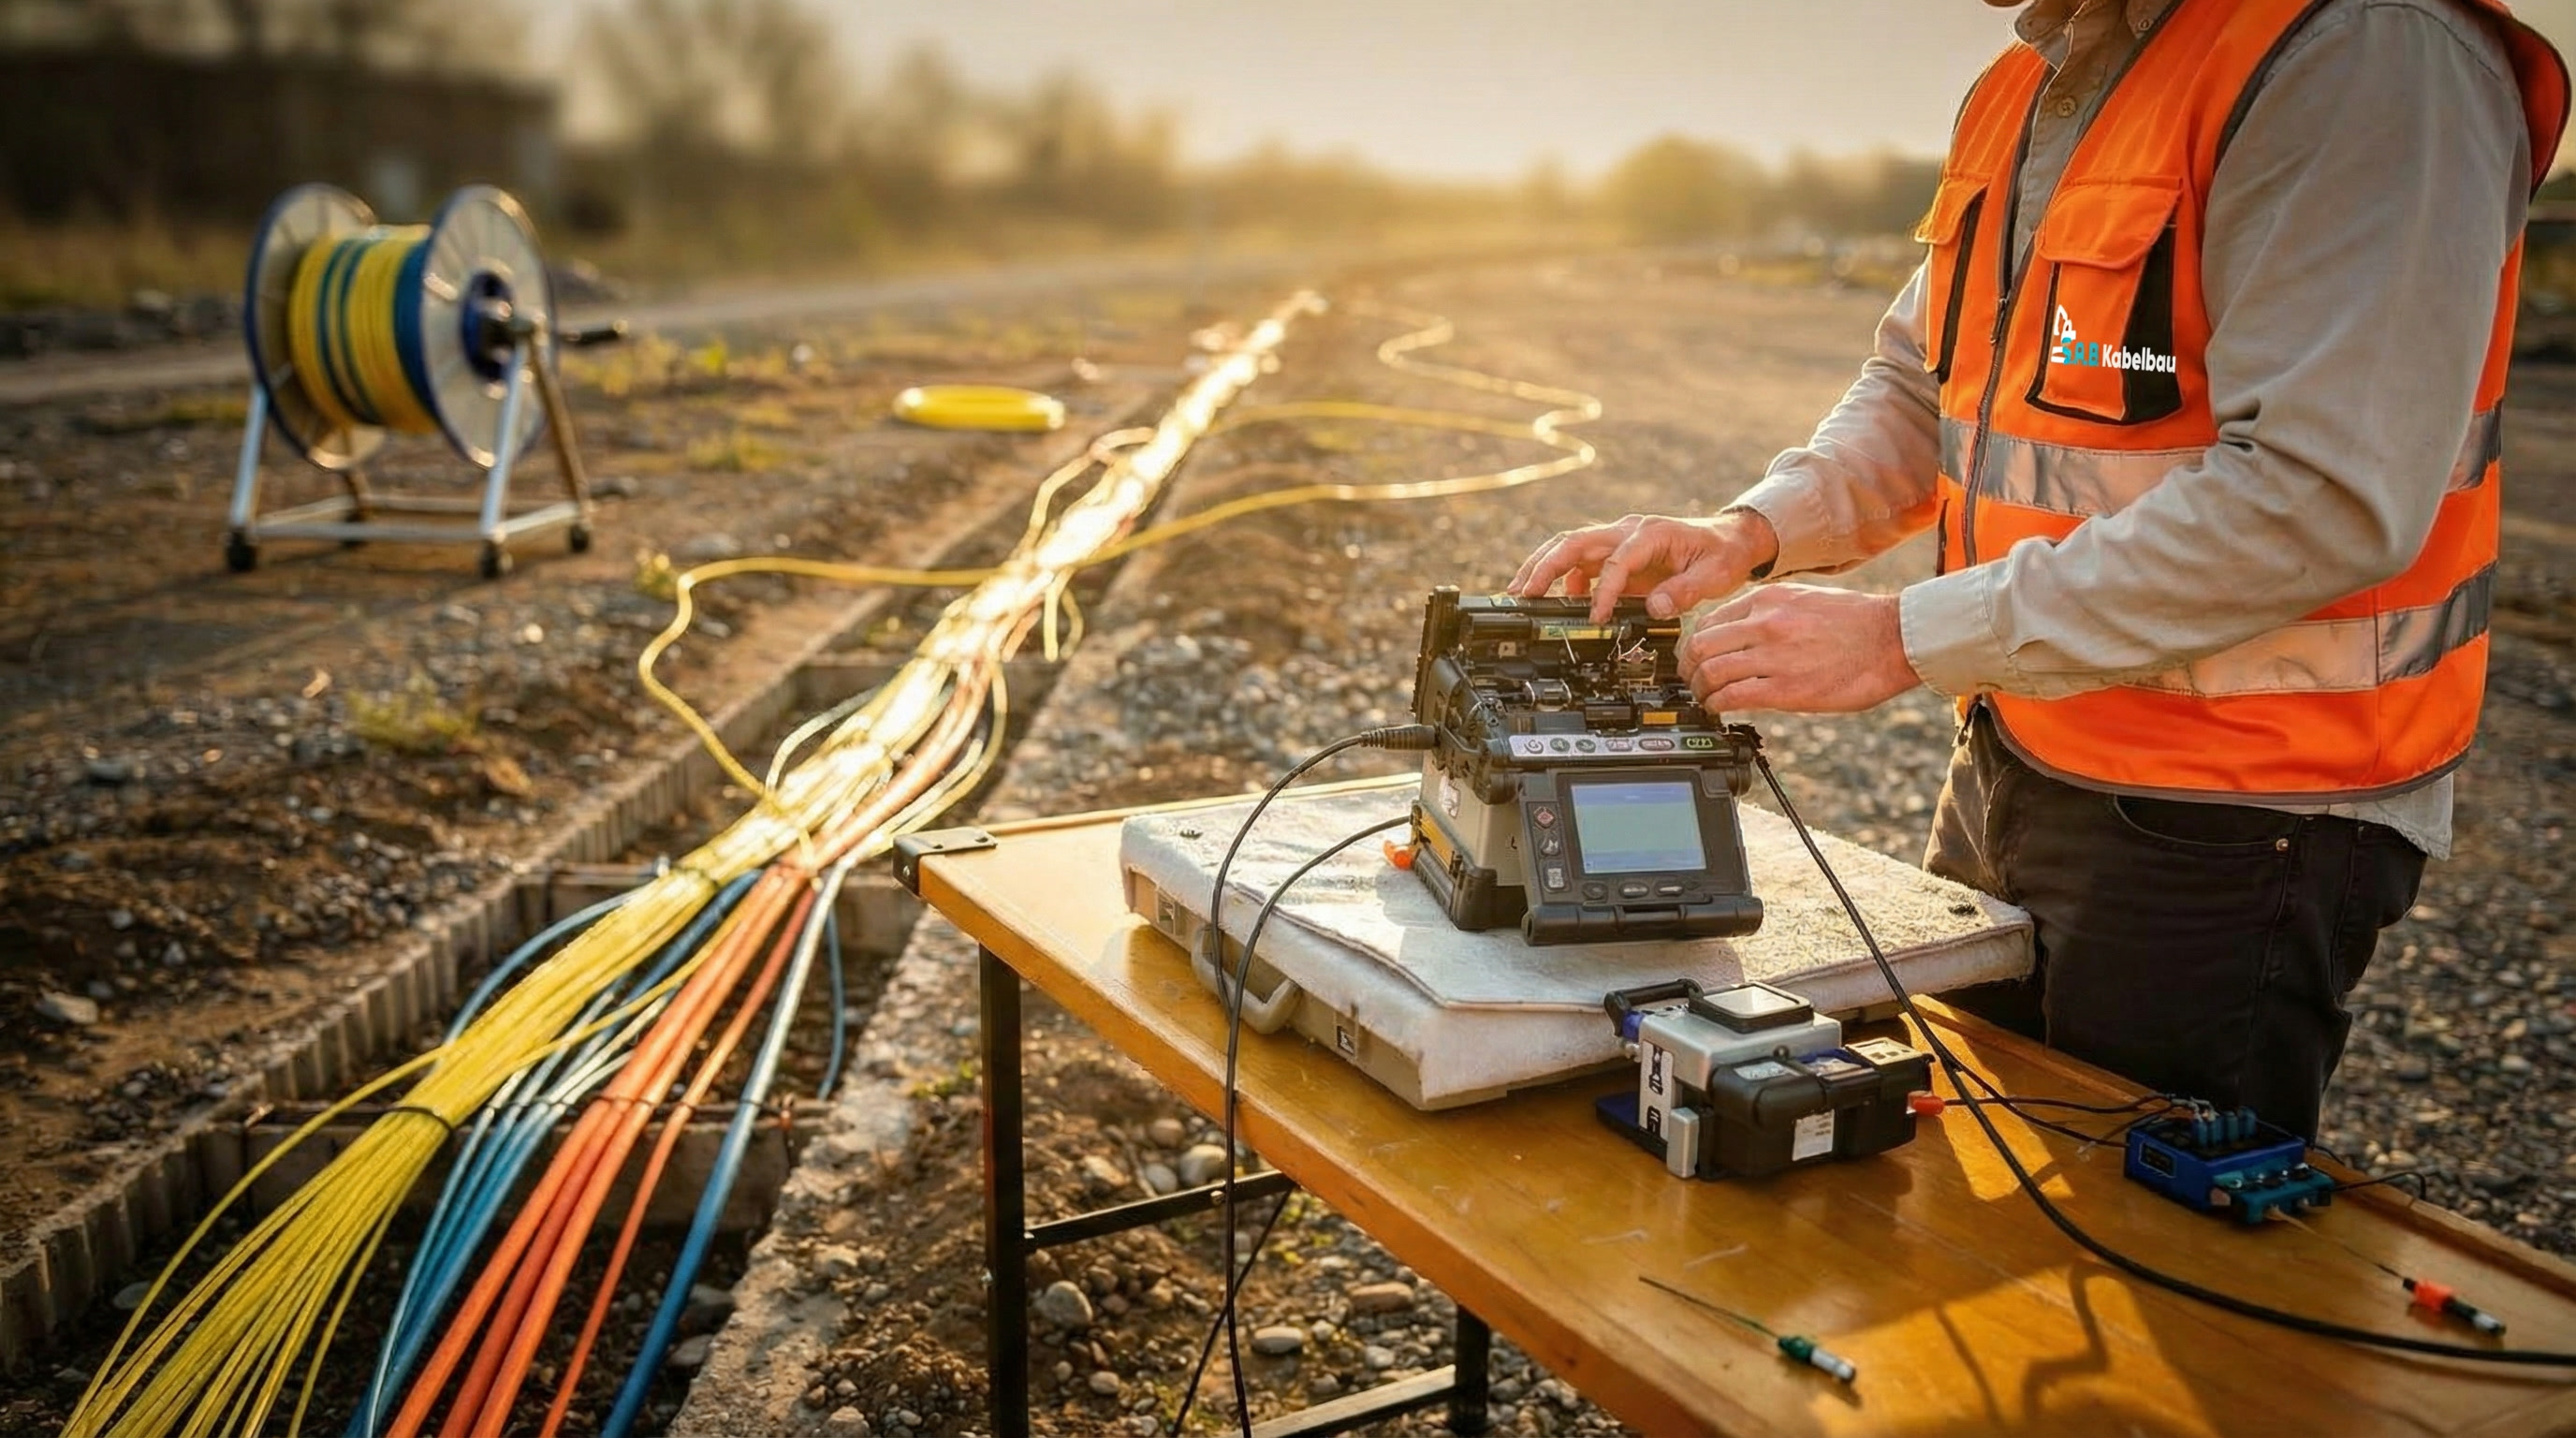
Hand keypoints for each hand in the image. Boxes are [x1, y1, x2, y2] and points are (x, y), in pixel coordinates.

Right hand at [1509, 510, 1779, 623]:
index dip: (1603, 589)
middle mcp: (1628, 531)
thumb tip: (1654, 608)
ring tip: (1521, 594)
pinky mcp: (1615, 554)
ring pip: (1569, 548)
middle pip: (1574, 542)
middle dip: (1544, 566)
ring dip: (1542, 569)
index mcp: (1651, 533)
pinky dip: (1564, 582)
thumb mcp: (1714, 574)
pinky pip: (1581, 564)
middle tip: (1521, 593)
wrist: (1730, 540)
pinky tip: (1559, 604)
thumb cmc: (1722, 554)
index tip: (1596, 617)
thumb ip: (1684, 591)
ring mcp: (1618, 540)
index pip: (1616, 560)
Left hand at [1676, 583, 1919, 713]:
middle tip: (1689, 681)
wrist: (1894, 639)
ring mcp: (1774, 655)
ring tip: (1703, 699)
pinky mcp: (1786, 688)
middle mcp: (1765, 623)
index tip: (1693, 657)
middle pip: (1700, 646)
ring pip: (1711, 672)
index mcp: (1767, 598)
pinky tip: (1718, 708)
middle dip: (1687, 668)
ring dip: (1699, 690)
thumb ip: (1769, 612)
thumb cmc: (1856, 622)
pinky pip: (1733, 696)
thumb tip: (1741, 631)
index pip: (1708, 620)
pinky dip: (1717, 704)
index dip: (1693, 644)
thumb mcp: (1804, 599)